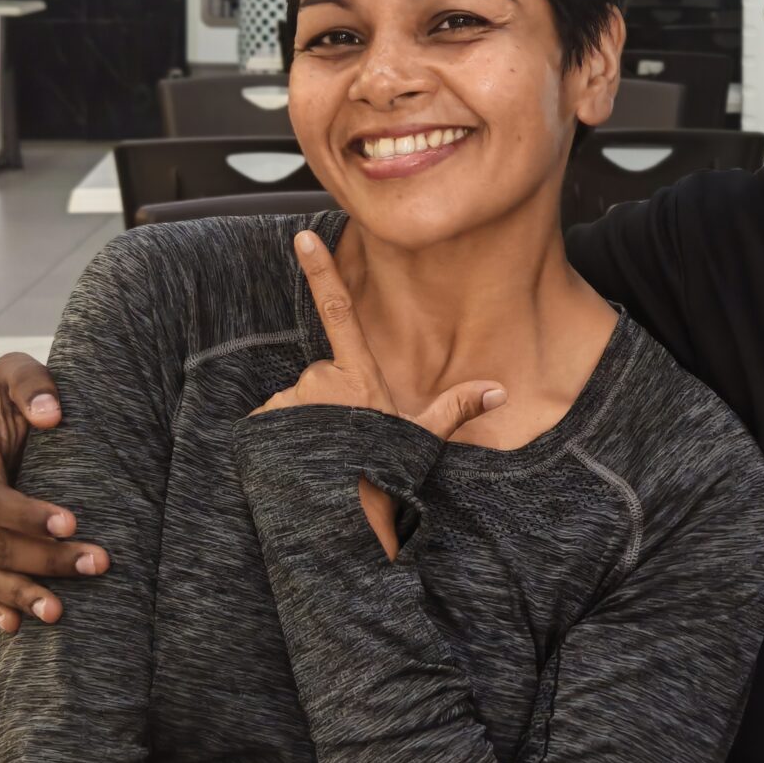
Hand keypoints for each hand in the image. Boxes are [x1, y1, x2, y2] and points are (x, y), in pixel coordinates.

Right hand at [0, 353, 108, 631]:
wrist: (5, 416)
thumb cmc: (18, 395)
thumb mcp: (18, 372)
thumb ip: (31, 384)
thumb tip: (50, 414)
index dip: (25, 514)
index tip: (71, 522)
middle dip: (44, 558)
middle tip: (98, 563)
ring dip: (21, 594)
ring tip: (59, 611)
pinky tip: (18, 625)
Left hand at [252, 231, 506, 556]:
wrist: (340, 526)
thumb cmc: (383, 481)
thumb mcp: (423, 441)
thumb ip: (455, 408)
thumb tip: (499, 390)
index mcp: (361, 377)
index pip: (340, 313)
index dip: (322, 272)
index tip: (303, 236)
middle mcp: (323, 381)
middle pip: (319, 376)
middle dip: (327, 402)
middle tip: (346, 438)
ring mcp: (291, 401)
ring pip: (293, 400)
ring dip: (302, 422)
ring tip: (323, 455)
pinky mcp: (264, 423)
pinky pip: (268, 420)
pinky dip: (277, 437)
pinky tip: (297, 462)